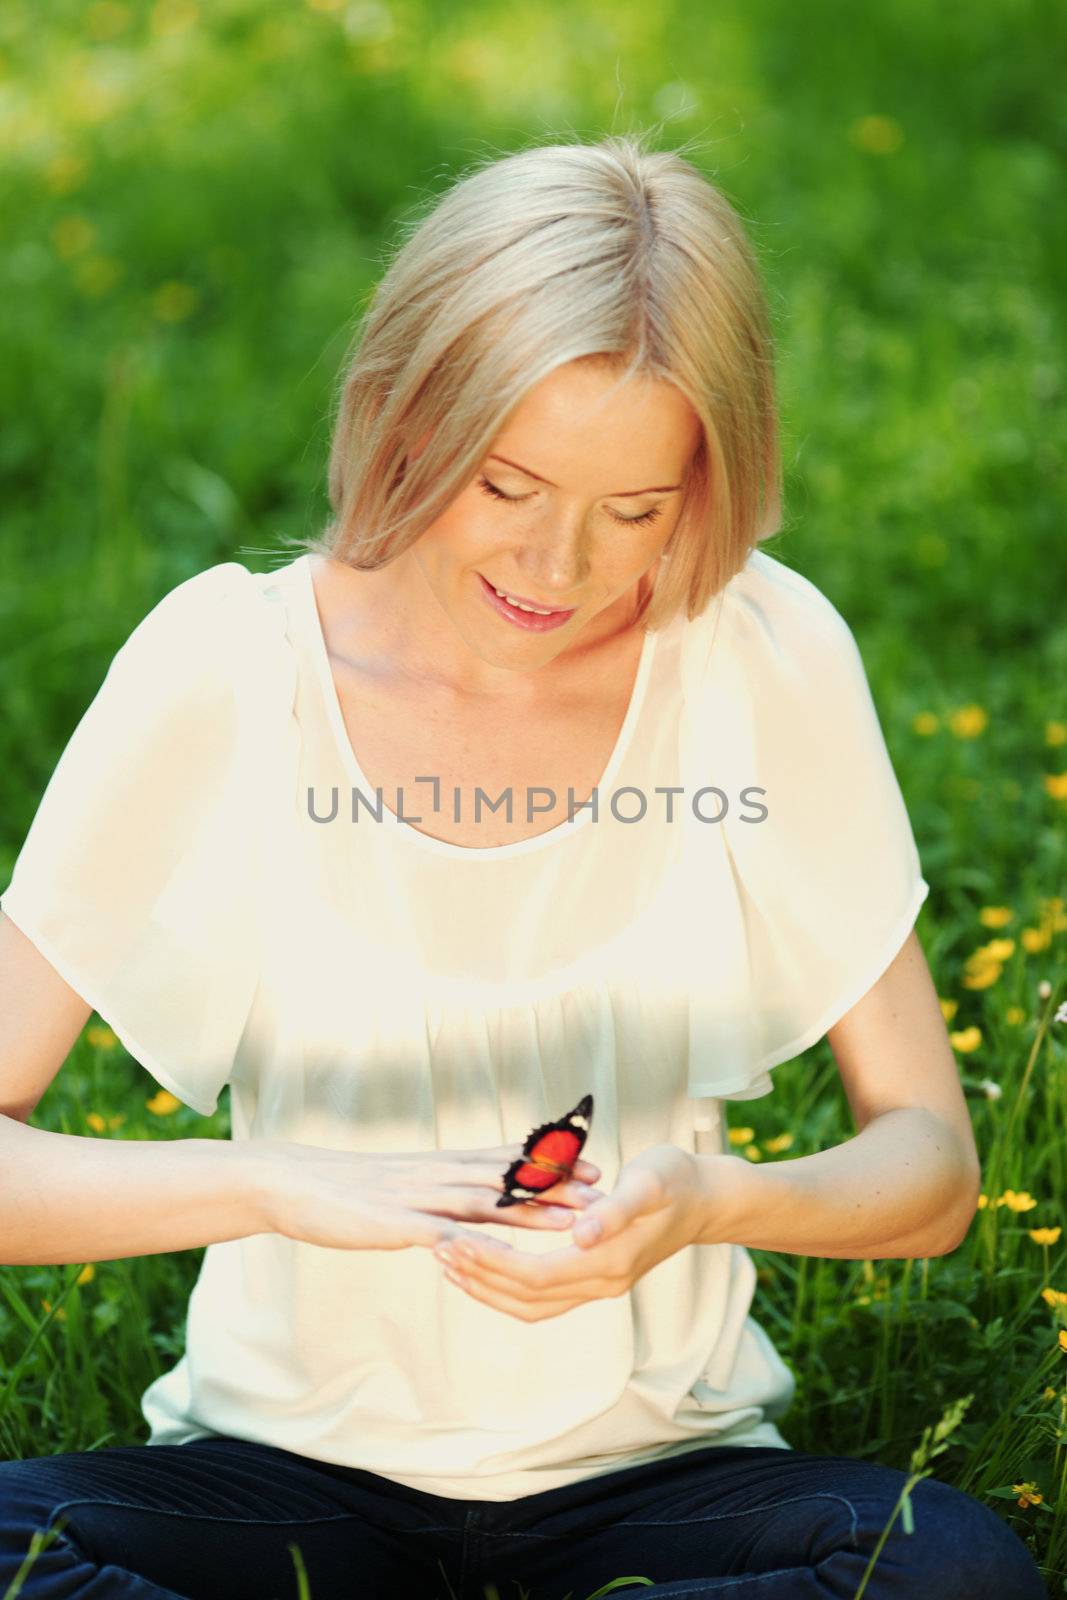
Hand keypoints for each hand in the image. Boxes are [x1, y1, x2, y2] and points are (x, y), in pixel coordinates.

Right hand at [252, 1137, 603, 1252]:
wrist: (297, 1183)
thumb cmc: (350, 1189)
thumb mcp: (406, 1183)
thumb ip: (441, 1191)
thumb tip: (472, 1205)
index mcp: (444, 1167)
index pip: (507, 1160)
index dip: (552, 1164)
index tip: (593, 1166)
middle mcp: (440, 1175)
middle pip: (509, 1178)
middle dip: (559, 1184)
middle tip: (605, 1188)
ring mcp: (420, 1198)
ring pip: (487, 1202)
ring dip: (534, 1211)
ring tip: (575, 1219)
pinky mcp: (396, 1223)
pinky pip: (439, 1232)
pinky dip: (470, 1241)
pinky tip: (498, 1253)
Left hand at [431, 1142, 706, 1320]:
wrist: (707, 1198)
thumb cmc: (676, 1179)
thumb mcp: (649, 1182)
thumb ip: (614, 1209)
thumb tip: (579, 1234)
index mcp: (608, 1260)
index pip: (534, 1275)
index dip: (489, 1263)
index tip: (454, 1239)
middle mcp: (601, 1283)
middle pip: (525, 1298)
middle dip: (478, 1277)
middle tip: (437, 1248)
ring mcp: (600, 1285)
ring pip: (532, 1305)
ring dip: (488, 1288)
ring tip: (450, 1263)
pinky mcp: (597, 1277)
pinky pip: (543, 1296)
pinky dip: (509, 1286)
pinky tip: (486, 1265)